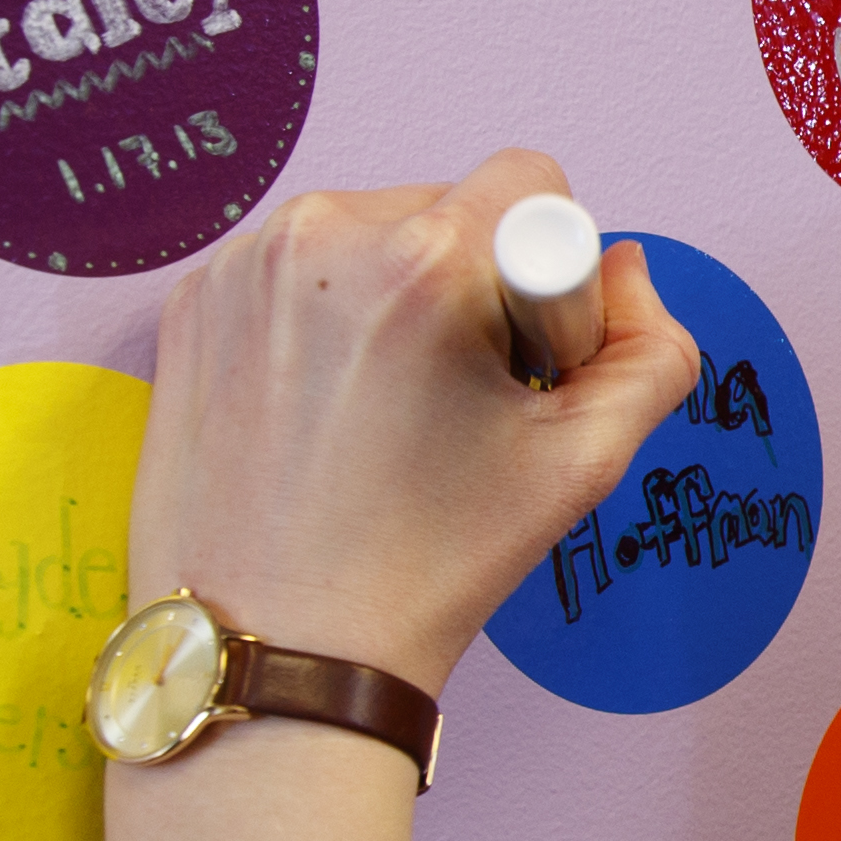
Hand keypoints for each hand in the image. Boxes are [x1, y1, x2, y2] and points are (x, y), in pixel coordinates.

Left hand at [127, 154, 699, 696]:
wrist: (275, 654)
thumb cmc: (424, 567)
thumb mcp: (582, 466)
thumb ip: (650, 349)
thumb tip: (624, 271)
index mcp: (422, 260)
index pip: (534, 186)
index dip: (549, 284)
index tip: (513, 370)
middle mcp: (320, 235)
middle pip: (448, 208)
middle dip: (471, 287)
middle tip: (449, 407)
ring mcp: (241, 266)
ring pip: (368, 236)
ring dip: (393, 299)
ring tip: (378, 417)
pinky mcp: (190, 302)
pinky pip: (292, 271)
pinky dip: (318, 322)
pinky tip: (318, 415)